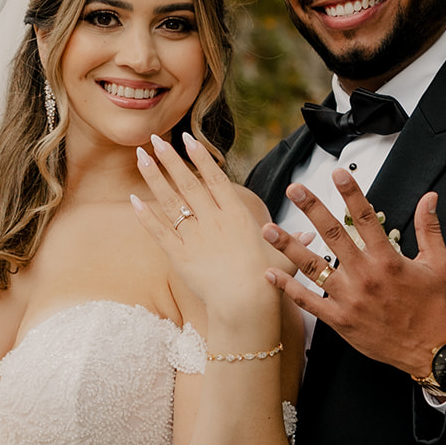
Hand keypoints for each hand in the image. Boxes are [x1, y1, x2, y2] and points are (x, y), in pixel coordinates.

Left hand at [130, 133, 284, 314]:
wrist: (246, 305)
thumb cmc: (267, 282)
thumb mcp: (284, 256)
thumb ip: (293, 241)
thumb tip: (311, 235)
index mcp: (237, 215)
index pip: (215, 178)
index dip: (200, 157)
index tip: (186, 139)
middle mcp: (214, 221)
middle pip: (188, 183)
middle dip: (170, 159)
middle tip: (154, 138)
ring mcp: (195, 237)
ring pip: (170, 202)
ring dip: (154, 178)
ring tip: (140, 157)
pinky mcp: (180, 256)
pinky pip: (160, 232)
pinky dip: (146, 216)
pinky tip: (134, 200)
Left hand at [262, 171, 445, 375]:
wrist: (427, 349)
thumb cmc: (431, 306)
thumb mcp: (438, 264)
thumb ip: (430, 228)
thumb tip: (430, 198)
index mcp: (388, 260)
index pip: (365, 218)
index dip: (350, 194)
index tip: (337, 174)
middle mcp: (365, 276)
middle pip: (333, 236)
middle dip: (312, 210)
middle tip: (295, 190)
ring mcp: (349, 298)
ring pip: (313, 267)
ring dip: (289, 247)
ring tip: (268, 229)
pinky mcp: (340, 319)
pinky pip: (308, 302)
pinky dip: (288, 288)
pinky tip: (271, 274)